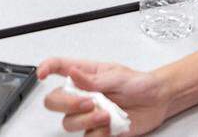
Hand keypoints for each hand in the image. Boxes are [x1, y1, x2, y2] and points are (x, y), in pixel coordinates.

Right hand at [39, 59, 170, 136]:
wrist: (156, 102)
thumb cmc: (139, 83)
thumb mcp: (119, 76)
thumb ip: (95, 79)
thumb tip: (73, 73)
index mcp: (86, 74)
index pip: (59, 67)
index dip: (46, 68)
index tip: (41, 74)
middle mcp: (83, 94)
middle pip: (54, 100)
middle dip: (67, 104)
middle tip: (89, 103)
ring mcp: (88, 113)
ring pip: (68, 122)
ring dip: (86, 120)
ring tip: (106, 114)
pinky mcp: (97, 129)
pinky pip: (87, 136)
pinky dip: (99, 133)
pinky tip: (111, 125)